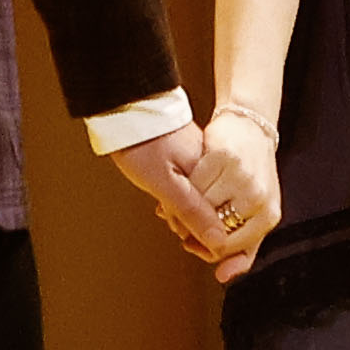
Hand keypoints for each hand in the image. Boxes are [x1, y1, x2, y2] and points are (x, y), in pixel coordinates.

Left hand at [105, 121, 217, 262]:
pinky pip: (193, 189)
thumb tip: (218, 241)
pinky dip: (178, 198)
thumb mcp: (165, 185)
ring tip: (162, 205)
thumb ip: (191, 213)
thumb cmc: (141, 143)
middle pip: (213, 213)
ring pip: (201, 203)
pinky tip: (164, 195)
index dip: (202, 236)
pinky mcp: (192, 159)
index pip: (222, 220)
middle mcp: (214, 169)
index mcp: (214, 174)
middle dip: (189, 224)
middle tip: (167, 216)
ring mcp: (203, 163)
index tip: (185, 238)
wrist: (127, 108)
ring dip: (181, 212)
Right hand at [189, 108, 280, 283]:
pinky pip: (193, 182)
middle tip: (179, 223)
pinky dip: (184, 184)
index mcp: (268, 216)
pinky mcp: (223, 158)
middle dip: (190, 229)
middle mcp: (258, 198)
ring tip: (179, 202)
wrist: (250, 130)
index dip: (205, 248)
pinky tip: (185, 181)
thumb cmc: (251, 176)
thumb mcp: (254, 215)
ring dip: (184, 207)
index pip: (228, 248)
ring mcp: (241, 178)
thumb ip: (242, 251)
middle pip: (212, 228)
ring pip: (199, 206)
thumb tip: (224, 276)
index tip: (192, 241)